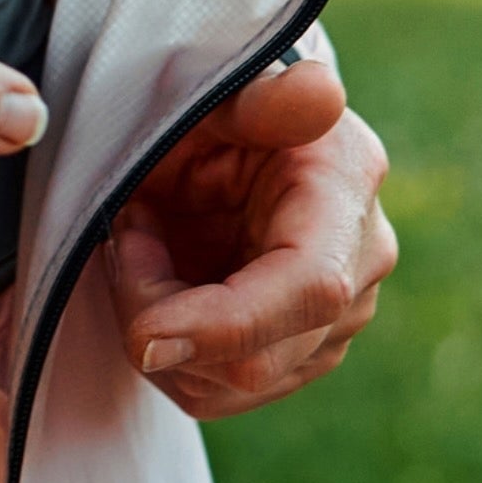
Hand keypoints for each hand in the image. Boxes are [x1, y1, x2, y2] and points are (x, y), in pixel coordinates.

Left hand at [100, 53, 392, 419]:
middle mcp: (357, 268)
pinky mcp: (299, 357)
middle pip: (253, 357)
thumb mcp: (227, 90)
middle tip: (124, 234)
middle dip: (156, 312)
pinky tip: (157, 288)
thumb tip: (319, 94)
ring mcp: (335, 322)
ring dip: (156, 333)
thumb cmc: (223, 112)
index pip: (309, 289)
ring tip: (142, 248)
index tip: (144, 334)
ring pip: (225, 386)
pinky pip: (214, 391)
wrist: (231, 141)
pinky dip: (166, 352)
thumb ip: (263, 98)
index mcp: (345, 192)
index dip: (225, 324)